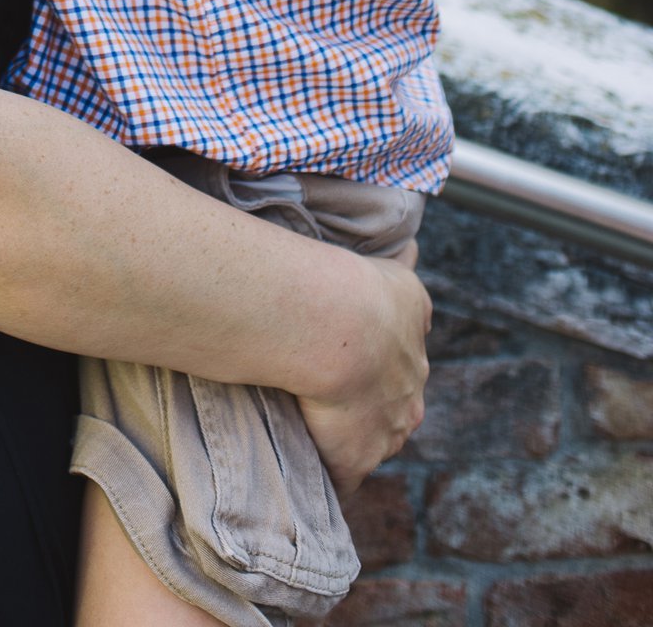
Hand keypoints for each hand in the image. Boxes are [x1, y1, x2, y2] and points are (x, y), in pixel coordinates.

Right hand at [297, 254, 428, 494]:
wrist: (338, 325)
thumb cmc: (355, 286)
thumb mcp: (393, 271)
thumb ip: (403, 264)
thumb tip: (413, 246)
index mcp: (415, 349)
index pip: (404, 365)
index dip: (381, 362)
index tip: (356, 357)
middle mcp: (410, 395)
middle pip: (394, 406)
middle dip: (371, 401)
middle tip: (331, 388)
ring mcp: (385, 432)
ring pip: (372, 440)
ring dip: (349, 436)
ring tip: (313, 424)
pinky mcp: (355, 460)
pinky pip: (342, 476)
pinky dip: (327, 473)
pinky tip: (306, 466)